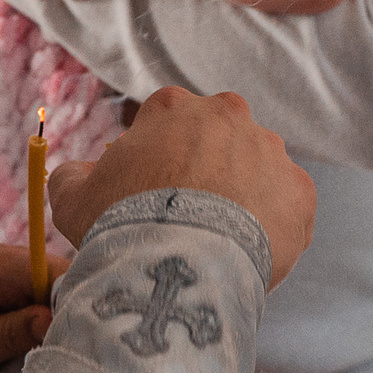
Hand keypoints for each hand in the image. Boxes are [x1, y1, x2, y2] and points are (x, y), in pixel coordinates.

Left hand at [0, 242, 71, 372]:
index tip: (87, 338)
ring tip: (68, 358)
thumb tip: (55, 320)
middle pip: (66, 281)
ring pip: (60, 294)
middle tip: (80, 355)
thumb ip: (9, 332)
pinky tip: (52, 350)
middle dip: (75, 315)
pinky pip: (46, 303)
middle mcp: (12, 261)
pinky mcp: (16, 291)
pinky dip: (51, 326)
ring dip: (63, 324)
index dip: (77, 302)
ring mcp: (15, 274)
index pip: (57, 272)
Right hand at [43, 88, 315, 288]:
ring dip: (241, 196)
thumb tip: (80, 172)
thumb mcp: (72, 197)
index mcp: (173, 106)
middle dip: (204, 169)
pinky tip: (247, 253)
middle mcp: (228, 115)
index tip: (151, 192)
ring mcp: (270, 151)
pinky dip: (272, 226)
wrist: (179, 266)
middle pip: (216, 139)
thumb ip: (73, 174)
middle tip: (187, 217)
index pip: (166, 122)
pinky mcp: (300, 191)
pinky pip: (286, 206)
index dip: (156, 159)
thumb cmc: (120, 226)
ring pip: (255, 170)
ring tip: (218, 241)